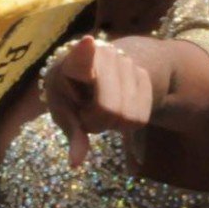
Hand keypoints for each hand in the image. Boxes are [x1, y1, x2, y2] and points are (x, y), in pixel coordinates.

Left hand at [43, 36, 151, 167]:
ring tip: (101, 108)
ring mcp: (127, 63)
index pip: (82, 56)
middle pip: (108, 110)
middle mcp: (103, 56)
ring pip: (128, 117)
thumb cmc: (69, 92)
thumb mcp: (64, 111)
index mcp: (73, 62)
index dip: (85, 52)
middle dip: (97, 123)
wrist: (94, 67)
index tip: (88, 43)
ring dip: (113, 123)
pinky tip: (117, 106)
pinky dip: (128, 122)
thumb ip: (72, 134)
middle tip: (87, 115)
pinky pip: (142, 117)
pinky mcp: (144, 74)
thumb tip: (76, 164)